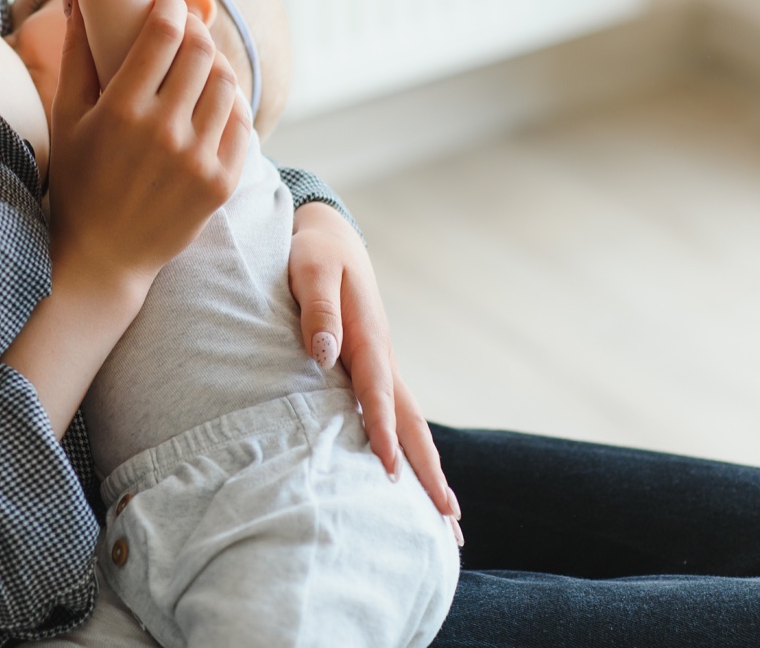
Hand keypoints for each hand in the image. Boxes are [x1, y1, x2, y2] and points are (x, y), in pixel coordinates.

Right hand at [47, 0, 251, 295]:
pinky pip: (242, 125)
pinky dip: (232, 104)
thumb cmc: (77, 182)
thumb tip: (81, 3)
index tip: (169, 4)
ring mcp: (197, 160)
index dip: (171, 8)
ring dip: (217, 65)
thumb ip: (76, 57)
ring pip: (228, 85)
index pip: (164, 35)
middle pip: (202, 54)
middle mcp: (163, 132)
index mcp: (122, 110)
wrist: (103, 255)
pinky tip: (216, 101)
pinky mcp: (220, 183)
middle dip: (196, 30)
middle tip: (188, 28)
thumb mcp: (66, 118)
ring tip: (203, 64)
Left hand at [288, 202, 462, 542]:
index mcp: (367, 337)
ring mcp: (382, 367)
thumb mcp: (309, 268)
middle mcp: (382, 358)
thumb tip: (323, 353)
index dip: (384, 431)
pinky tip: (413, 479)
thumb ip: (316, 308)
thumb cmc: (313, 253)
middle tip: (450, 521)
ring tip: (448, 518)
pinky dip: (412, 450)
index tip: (392, 472)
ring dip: (430, 469)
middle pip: (413, 422)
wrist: (328, 237)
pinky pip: (398, 418)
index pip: (377, 394)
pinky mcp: (372, 371)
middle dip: (430, 472)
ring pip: (412, 425)